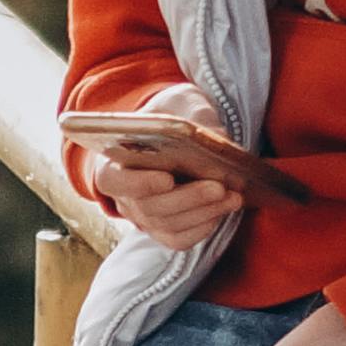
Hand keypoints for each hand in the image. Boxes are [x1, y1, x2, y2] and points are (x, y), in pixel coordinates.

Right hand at [87, 79, 242, 246]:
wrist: (176, 135)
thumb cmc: (171, 117)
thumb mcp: (178, 106)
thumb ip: (194, 116)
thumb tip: (219, 138)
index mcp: (113, 163)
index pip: (114, 181)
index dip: (139, 184)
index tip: (167, 179)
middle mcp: (124, 197)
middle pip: (149, 207)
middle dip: (188, 198)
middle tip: (219, 187)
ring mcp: (143, 218)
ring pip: (169, 225)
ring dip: (204, 212)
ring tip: (232, 196)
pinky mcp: (164, 232)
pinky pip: (180, 239)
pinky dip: (204, 226)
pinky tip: (223, 208)